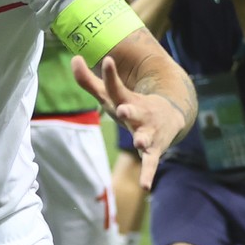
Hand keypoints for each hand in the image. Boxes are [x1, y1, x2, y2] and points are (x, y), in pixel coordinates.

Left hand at [73, 55, 187, 189]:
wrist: (171, 117)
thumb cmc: (132, 106)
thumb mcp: (111, 95)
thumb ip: (89, 80)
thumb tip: (73, 58)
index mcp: (126, 100)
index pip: (116, 88)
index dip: (111, 75)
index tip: (107, 60)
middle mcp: (139, 115)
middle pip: (133, 111)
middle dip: (128, 111)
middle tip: (123, 110)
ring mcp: (148, 133)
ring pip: (144, 137)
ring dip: (142, 139)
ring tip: (139, 142)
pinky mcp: (154, 150)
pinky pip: (151, 164)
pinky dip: (148, 174)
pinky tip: (145, 187)